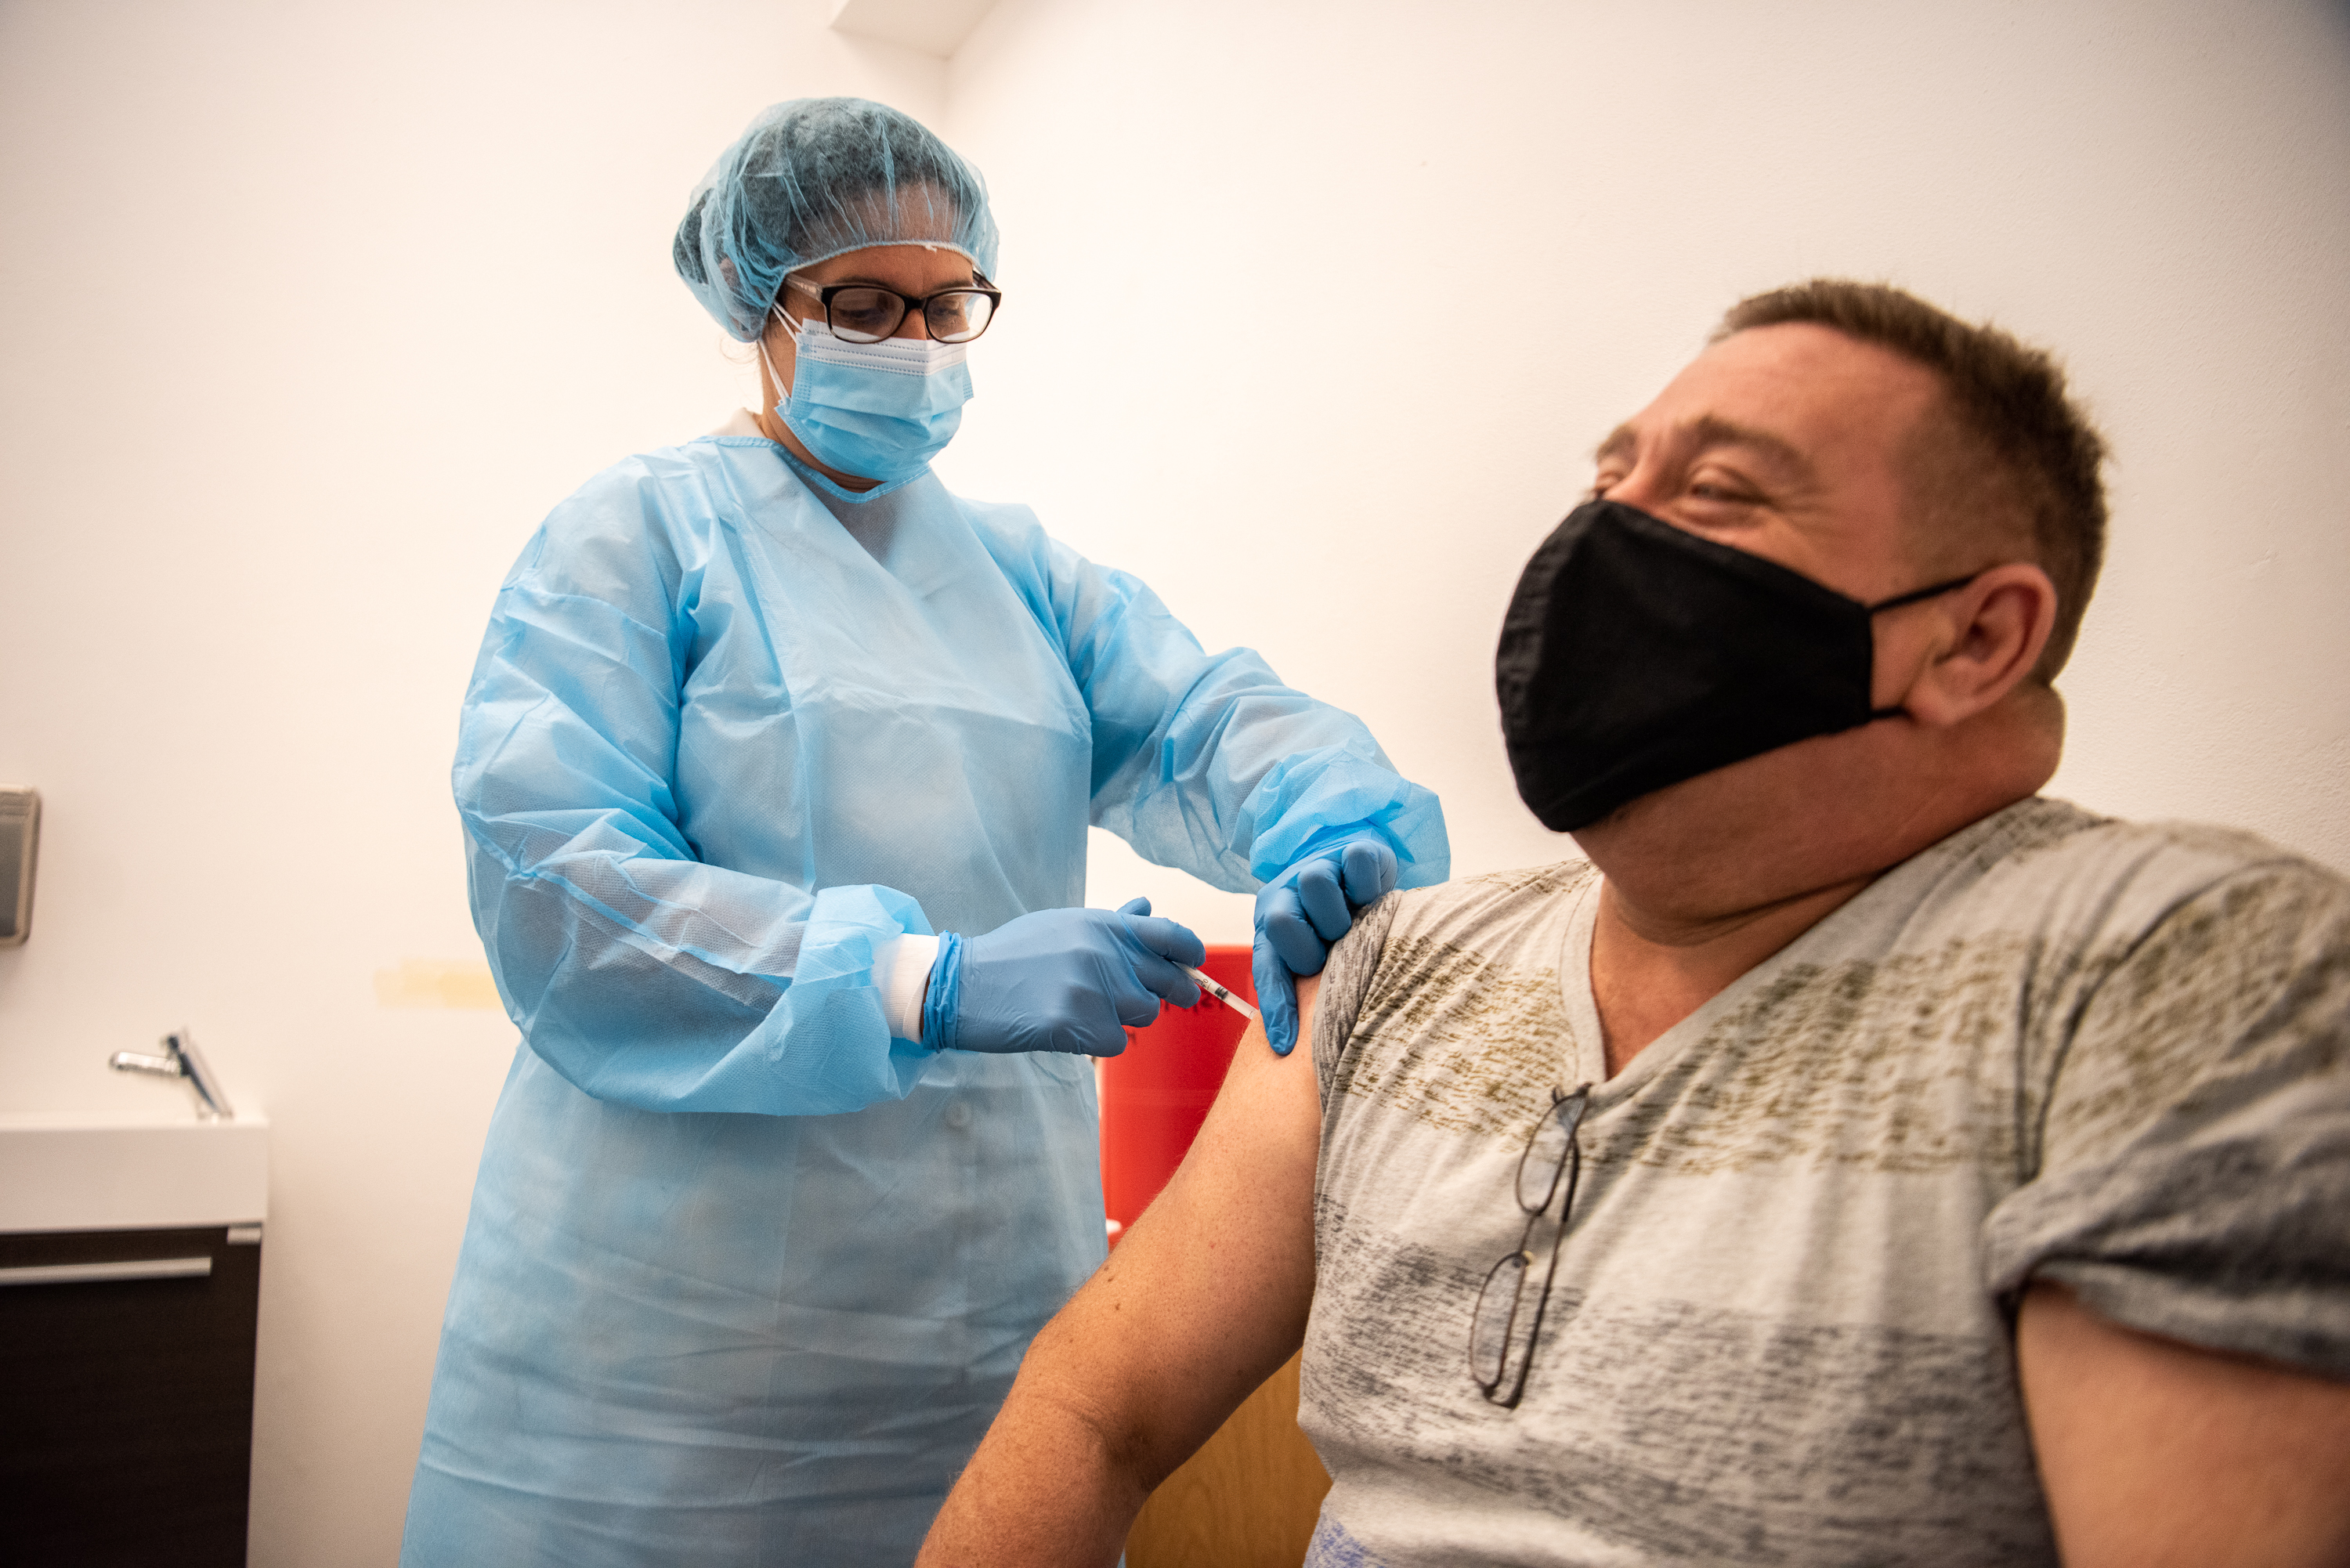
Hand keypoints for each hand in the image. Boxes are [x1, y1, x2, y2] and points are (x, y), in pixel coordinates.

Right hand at [932, 898, 1203, 1056]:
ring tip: (1085, 1010)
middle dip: (1165, 995)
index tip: (1192, 965)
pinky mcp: (1076, 1024)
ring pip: (1142, 1015)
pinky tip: (1067, 1029)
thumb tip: (1147, 907)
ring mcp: (1091, 989)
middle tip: (1138, 1000)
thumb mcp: (1063, 925)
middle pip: (1167, 983)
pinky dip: (1097, 1042)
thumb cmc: (1013, 955)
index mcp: (1104, 925)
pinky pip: (1114, 1042)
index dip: (1191, 954)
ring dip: (1122, 1019)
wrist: (963, 985)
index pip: (1172, 935)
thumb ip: (1111, 923)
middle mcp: (1104, 952)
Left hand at [1251, 838, 1396, 1055]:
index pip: (1267, 969)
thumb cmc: (1340, 918)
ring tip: (1353, 922)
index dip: (1277, 1007)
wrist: (1353, 851)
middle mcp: (1287, 896)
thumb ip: (1311, 987)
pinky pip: (1357, 862)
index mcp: (1272, 928)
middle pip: (1282, 923)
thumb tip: (1304, 1052)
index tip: (1286, 1044)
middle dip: (1309, 946)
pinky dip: (1368, 881)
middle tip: (1331, 953)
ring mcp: (1317, 868)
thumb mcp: (1320, 953)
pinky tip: (1373, 893)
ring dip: (1338, 912)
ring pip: (1316, 886)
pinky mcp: (1351, 848)